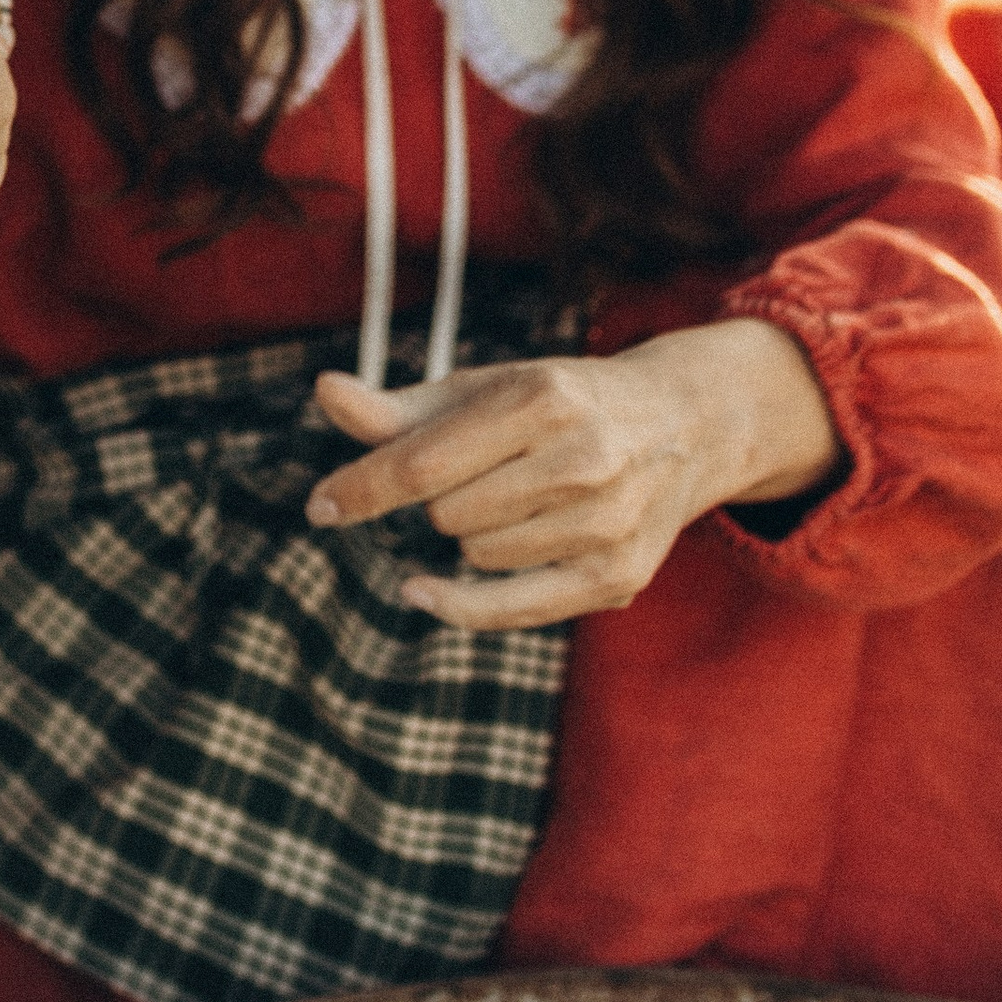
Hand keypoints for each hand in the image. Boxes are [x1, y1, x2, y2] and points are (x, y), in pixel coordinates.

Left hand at [301, 319, 840, 631]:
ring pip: (475, 556)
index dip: (363, 487)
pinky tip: (424, 588)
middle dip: (437, 500)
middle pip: (447, 514)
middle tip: (476, 473)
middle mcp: (583, 460)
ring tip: (511, 500)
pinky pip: (510, 611)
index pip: (426, 461)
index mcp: (541, 399)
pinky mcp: (617, 577)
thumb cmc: (558, 404)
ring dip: (466, 537)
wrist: (681, 425)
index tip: (320, 507)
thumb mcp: (483, 391)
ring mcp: (606, 523)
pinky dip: (459, 602)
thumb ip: (399, 408)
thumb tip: (323, 392)